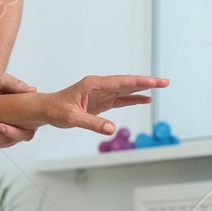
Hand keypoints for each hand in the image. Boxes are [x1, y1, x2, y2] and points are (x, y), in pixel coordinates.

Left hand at [42, 75, 169, 134]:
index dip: (138, 82)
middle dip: (146, 82)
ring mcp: (101, 93)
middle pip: (127, 83)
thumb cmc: (56, 110)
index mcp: (92, 85)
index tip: (153, 81)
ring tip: (160, 86)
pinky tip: (146, 98)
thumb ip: (92, 123)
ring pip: (126, 89)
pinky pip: (121, 99)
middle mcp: (99, 86)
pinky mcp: (101, 101)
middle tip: (165, 81)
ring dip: (142, 88)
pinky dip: (134, 98)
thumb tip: (111, 129)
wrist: (46, 109)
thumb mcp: (72, 118)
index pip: (120, 82)